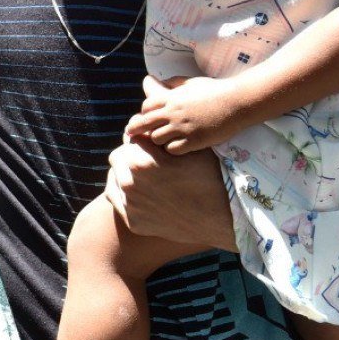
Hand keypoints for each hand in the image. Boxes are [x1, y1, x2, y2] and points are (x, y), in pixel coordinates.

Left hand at [102, 137, 232, 246]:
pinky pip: (116, 199)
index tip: (150, 144)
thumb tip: (142, 117)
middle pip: (119, 157)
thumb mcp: (188, 146)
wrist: (223, 216)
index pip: (130, 138)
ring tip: (145, 175)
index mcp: (139, 159)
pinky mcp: (132, 222)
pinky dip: (124, 193)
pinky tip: (139, 191)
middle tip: (148, 159)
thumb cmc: (209, 175)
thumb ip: (161, 134)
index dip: (142, 139)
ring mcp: (129, 204)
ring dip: (126, 173)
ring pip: (115, 178)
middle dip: (131, 155)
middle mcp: (129, 181)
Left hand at [123, 74, 243, 153]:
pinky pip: (172, 150)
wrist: (237, 102)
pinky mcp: (194, 141)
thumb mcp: (191, 82)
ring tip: (165, 140)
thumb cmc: (215, 90)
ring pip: (156, 138)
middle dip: (138, 130)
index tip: (148, 119)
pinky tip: (178, 146)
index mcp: (171, 97)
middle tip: (136, 136)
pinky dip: (172, 149)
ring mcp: (182, 127)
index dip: (145, 114)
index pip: (145, 107)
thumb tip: (156, 82)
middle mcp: (173, 112)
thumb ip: (172, 83)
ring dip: (158, 140)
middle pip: (143, 124)